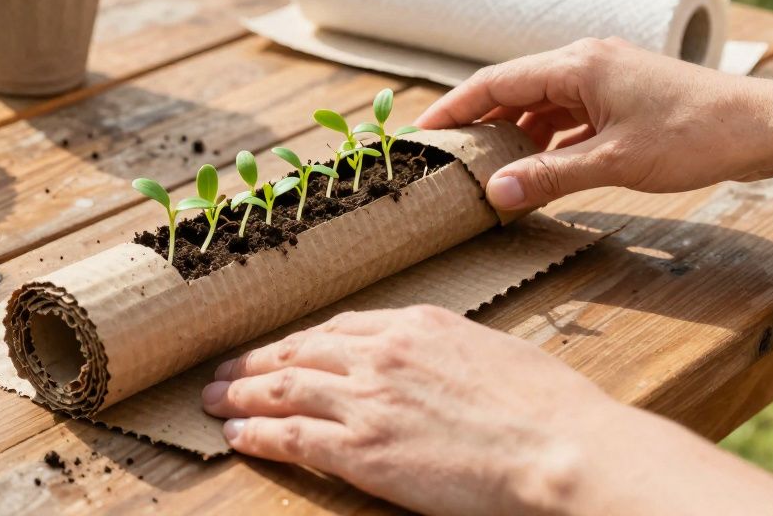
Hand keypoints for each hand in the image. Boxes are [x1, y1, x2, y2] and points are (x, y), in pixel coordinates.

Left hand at [201, 306, 772, 515]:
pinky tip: (235, 434)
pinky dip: (256, 433)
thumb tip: (424, 361)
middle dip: (254, 362)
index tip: (277, 351)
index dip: (297, 343)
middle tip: (223, 370)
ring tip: (212, 399)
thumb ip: (442, 352)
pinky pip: (290, 436)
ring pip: (281, 389)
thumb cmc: (546, 407)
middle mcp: (380, 353)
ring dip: (239, 393)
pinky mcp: (360, 447)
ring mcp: (365, 399)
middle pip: (297, 353)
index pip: (335, 328)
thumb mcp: (488, 353)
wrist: (561, 446)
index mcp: (414, 324)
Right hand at [413, 38, 772, 210]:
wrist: (762, 127)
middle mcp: (585, 62)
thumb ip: (550, 177)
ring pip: (539, 103)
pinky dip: (545, 137)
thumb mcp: (614, 163)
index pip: (495, 81)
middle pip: (512, 88)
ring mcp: (603, 77)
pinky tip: (535, 164)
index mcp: (576, 65)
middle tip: (445, 153)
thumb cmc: (694, 136)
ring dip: (512, 132)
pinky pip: (566, 113)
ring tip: (484, 166)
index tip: (423, 132)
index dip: (454, 107)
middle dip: (478, 121)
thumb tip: (495, 194)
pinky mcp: (620, 95)